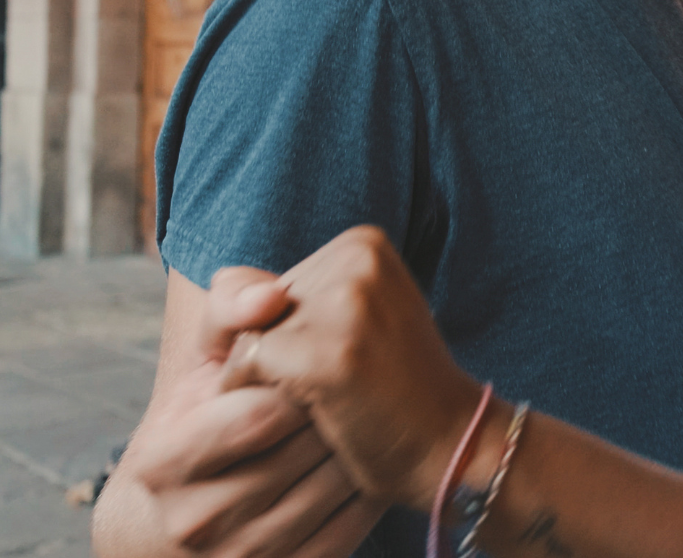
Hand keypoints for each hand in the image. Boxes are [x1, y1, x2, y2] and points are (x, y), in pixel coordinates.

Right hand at [99, 268, 380, 556]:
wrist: (183, 514)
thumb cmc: (203, 415)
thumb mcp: (204, 362)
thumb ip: (229, 308)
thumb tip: (271, 294)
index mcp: (164, 462)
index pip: (260, 412)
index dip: (303, 376)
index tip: (326, 352)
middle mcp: (195, 520)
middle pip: (303, 450)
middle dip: (339, 404)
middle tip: (364, 375)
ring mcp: (240, 556)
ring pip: (334, 487)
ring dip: (364, 440)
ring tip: (374, 407)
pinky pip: (351, 527)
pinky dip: (372, 484)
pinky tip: (375, 451)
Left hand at [222, 227, 486, 512]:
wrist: (451, 442)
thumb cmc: (388, 388)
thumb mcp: (342, 321)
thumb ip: (263, 300)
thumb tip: (256, 304)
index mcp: (364, 242)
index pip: (267, 287)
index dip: (287, 336)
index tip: (348, 352)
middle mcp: (357, 258)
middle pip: (253, 311)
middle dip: (280, 355)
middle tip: (349, 376)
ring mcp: (346, 303)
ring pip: (244, 339)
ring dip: (270, 382)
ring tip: (337, 392)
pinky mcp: (325, 350)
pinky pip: (241, 368)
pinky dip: (260, 401)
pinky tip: (318, 410)